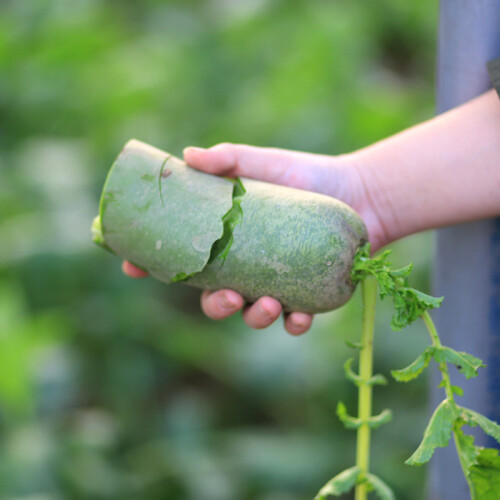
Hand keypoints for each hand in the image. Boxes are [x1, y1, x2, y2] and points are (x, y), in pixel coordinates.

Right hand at [124, 143, 387, 334]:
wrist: (360, 191)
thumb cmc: (307, 176)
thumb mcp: (265, 163)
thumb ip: (228, 158)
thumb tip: (187, 155)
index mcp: (231, 240)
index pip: (186, 257)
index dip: (156, 264)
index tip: (134, 265)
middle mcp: (250, 266)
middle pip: (217, 298)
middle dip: (216, 306)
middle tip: (227, 296)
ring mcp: (278, 282)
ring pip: (254, 314)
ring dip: (254, 317)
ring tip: (267, 304)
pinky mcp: (310, 294)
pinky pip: (296, 320)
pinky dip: (295, 323)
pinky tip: (297, 317)